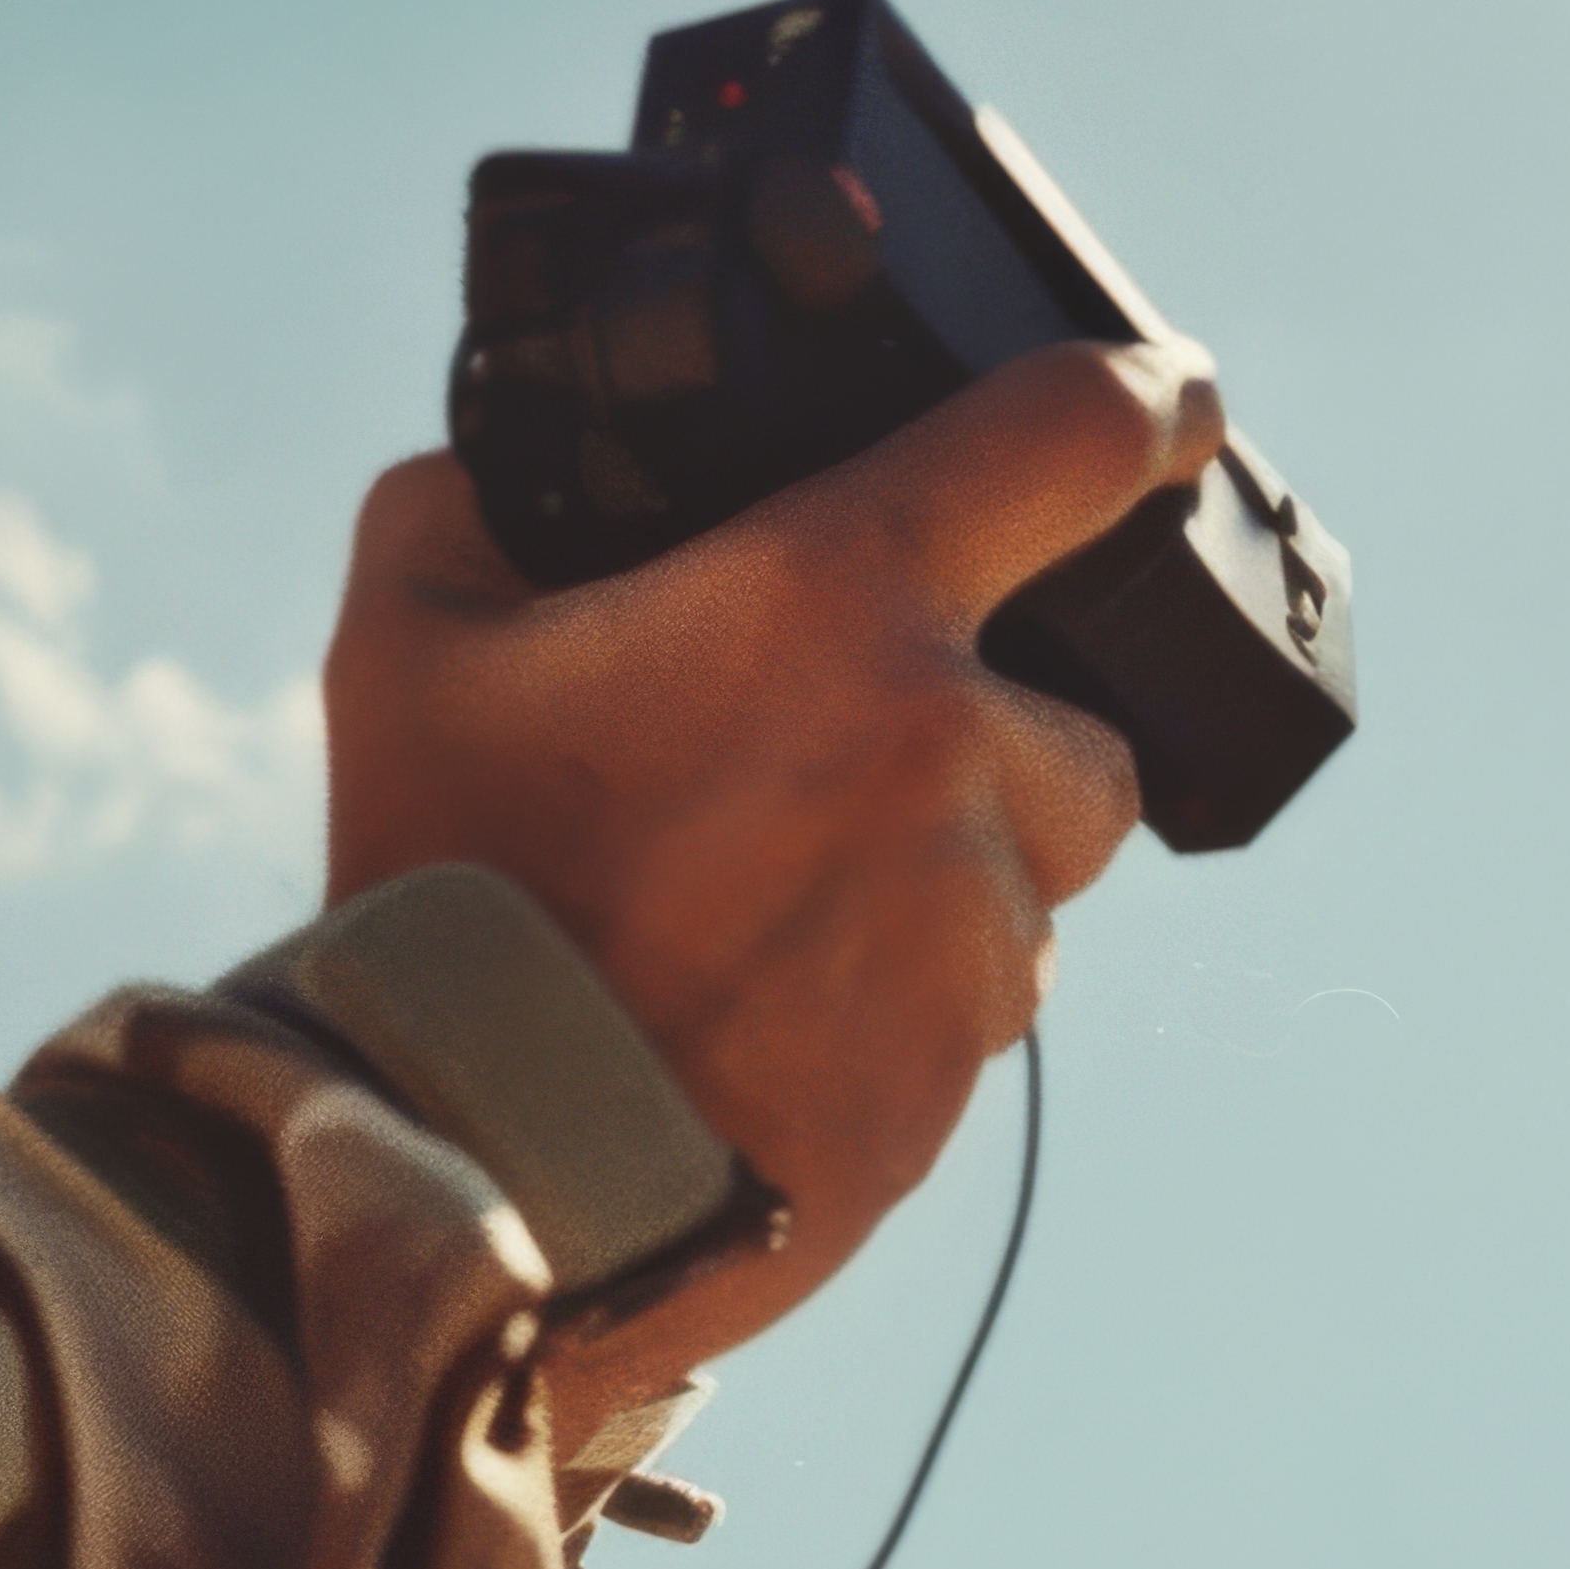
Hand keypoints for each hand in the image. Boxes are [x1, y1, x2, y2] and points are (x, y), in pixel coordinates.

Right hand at [317, 339, 1223, 1418]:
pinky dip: (893, 1000)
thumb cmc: (439, 888)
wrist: (464, 1168)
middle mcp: (948, 753)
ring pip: (1025, 881)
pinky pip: (968, 1013)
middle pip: (1081, 720)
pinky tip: (756, 1013)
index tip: (1167, 405)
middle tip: (832, 761)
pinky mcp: (950, 1082)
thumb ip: (466, 507)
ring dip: (945, 875)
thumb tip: (495, 476)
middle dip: (993, 732)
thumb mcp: (402, 640)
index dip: (1142, 401)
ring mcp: (967, 931)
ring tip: (768, 906)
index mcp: (839, 600)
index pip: (1073, 439)